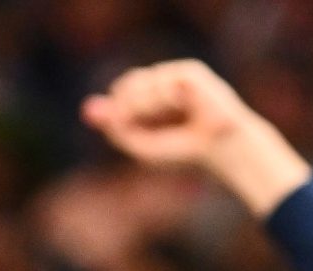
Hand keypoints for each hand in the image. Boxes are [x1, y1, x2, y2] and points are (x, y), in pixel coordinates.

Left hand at [82, 59, 308, 216]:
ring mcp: (178, 78)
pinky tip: (184, 108)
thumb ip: (117, 130)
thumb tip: (91, 110)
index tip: (124, 126)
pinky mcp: (191, 72)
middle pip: (127, 83)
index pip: (123, 92)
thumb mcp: (144, 148)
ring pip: (140, 81)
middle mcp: (166, 87)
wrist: (222, 153)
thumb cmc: (189, 156)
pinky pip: (160, 81)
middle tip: (146, 126)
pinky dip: (164, 100)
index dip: (119, 108)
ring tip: (172, 123)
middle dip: (129, 108)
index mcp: (156, 103)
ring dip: (147, 107)